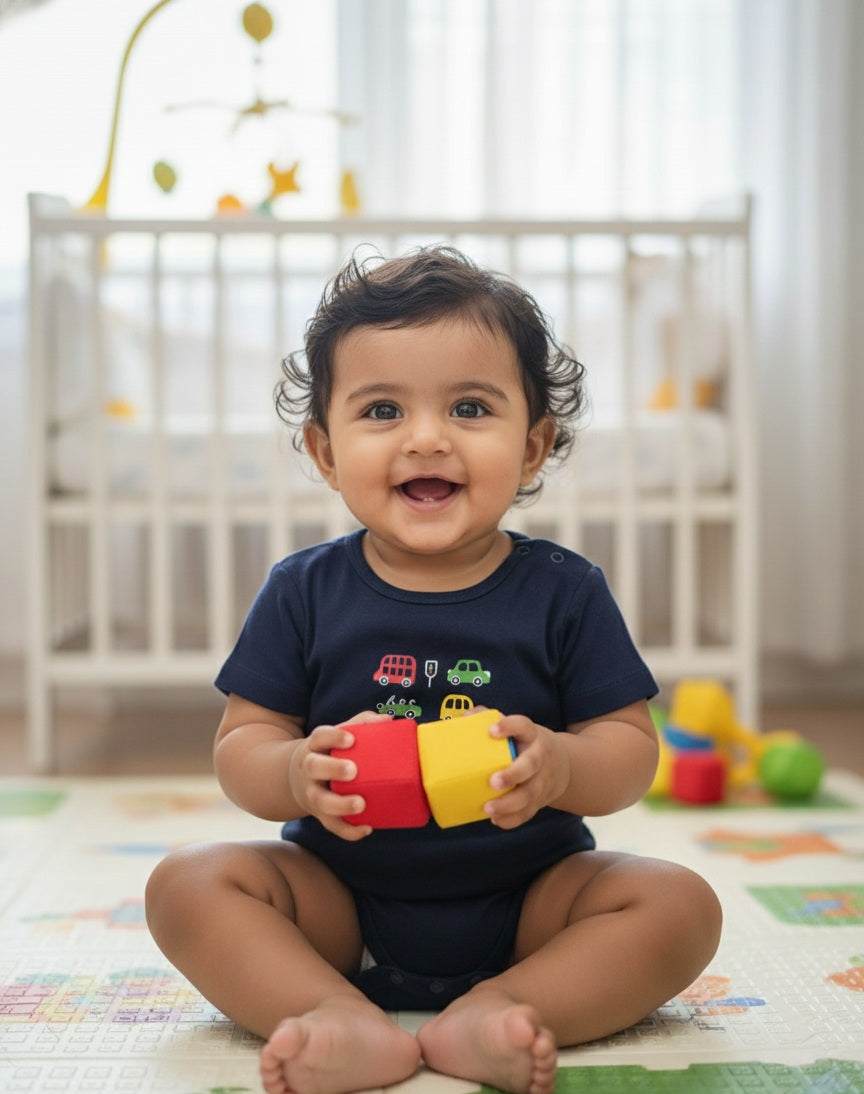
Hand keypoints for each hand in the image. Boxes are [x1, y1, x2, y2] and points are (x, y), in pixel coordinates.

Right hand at [288, 711, 390, 840]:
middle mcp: (310, 769)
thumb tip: (388, 720)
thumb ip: (361, 724)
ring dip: (340, 805)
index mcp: (316, 746)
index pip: (319, 737)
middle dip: (333, 769)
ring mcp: (313, 793)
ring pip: (320, 801)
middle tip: (353, 771)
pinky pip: (331, 825)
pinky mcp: (320, 814)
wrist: (298, 778)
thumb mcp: (338, 735)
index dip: (333, 737)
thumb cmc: (329, 752)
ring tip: (360, 804)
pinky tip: (367, 828)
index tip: (350, 739)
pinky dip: (348, 830)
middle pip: (315, 767)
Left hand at [482, 715, 570, 829]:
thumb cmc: (525, 743)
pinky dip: (512, 819)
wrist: (559, 765)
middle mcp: (540, 757)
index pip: (524, 726)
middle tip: (492, 782)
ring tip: (488, 808)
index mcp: (531, 735)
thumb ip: (489, 719)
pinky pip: (528, 812)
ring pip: (530, 794)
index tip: (492, 731)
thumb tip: (464, 718)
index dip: (510, 726)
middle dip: (513, 774)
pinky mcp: (539, 800)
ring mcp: (542, 781)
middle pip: (531, 765)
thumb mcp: (516, 728)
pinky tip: (496, 819)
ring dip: (509, 803)